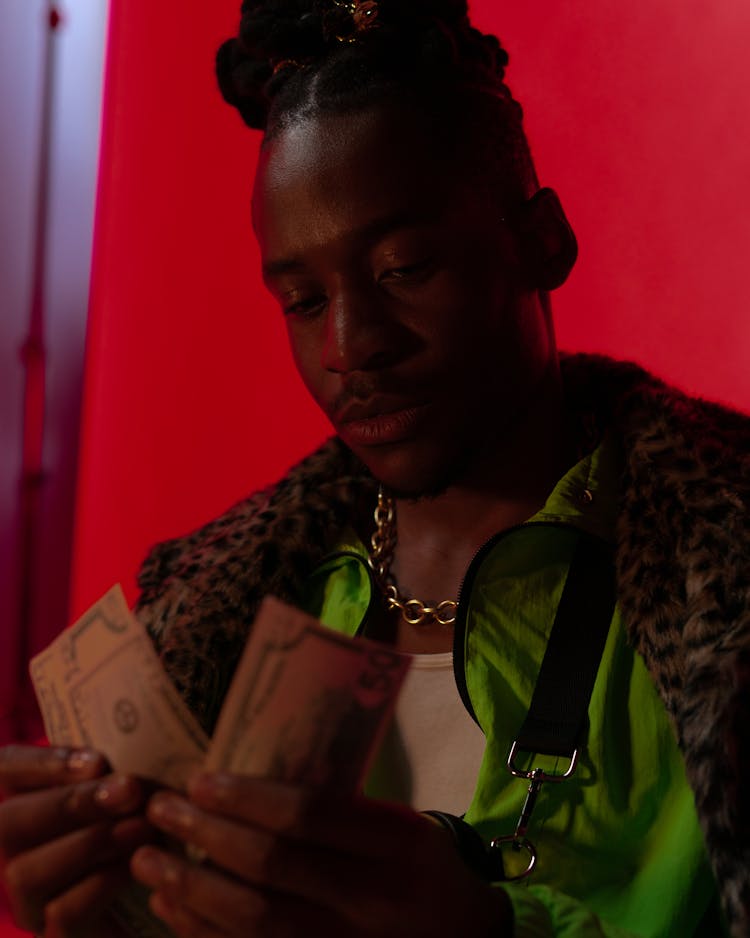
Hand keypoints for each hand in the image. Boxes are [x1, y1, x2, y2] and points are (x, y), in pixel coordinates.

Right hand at [0, 744, 152, 936]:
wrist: (156, 906)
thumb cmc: (139, 823)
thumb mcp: (124, 793)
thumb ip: (112, 776)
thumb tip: (117, 771)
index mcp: (24, 801)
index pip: (4, 769)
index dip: (41, 763)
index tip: (98, 761)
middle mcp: (9, 853)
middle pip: (5, 823)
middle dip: (72, 803)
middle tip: (130, 790)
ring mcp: (26, 900)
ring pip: (24, 873)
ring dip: (89, 843)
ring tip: (141, 826)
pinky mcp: (54, 936)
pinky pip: (60, 915)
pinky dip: (101, 884)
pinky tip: (135, 865)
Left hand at [132, 773, 511, 937]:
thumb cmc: (423, 871)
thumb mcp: (400, 826)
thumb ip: (341, 809)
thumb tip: (250, 783)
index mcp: (397, 845)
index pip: (312, 816)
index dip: (249, 797)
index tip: (201, 779)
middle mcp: (373, 902)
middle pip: (274, 867)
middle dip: (207, 836)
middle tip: (162, 810)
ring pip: (254, 923)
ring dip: (191, 889)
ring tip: (148, 859)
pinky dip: (204, 935)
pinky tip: (172, 910)